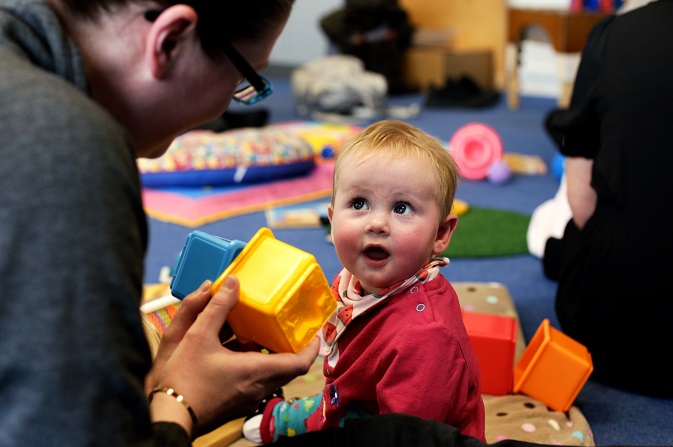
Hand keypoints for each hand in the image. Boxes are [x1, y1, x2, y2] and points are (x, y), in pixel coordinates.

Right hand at [148, 275, 319, 436]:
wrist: (168, 415)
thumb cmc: (183, 379)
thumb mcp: (197, 335)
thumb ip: (218, 306)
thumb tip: (233, 282)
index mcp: (257, 372)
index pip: (300, 363)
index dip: (311, 346)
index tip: (313, 330)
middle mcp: (259, 388)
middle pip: (288, 368)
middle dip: (291, 346)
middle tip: (287, 326)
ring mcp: (249, 398)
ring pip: (273, 375)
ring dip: (272, 355)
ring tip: (262, 333)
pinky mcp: (238, 403)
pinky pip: (258, 382)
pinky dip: (257, 365)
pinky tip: (238, 350)